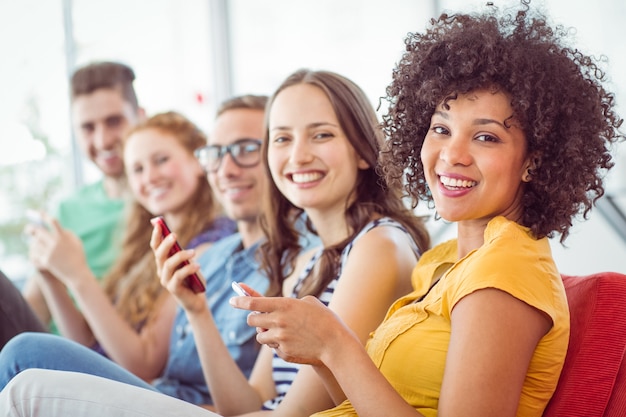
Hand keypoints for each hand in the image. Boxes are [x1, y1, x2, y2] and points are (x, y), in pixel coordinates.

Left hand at [25, 212, 88, 285]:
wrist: (78, 274)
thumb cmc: (78, 257)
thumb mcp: (76, 242)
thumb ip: (67, 233)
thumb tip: (55, 228)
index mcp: (64, 237)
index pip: (53, 222)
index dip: (45, 216)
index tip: (39, 213)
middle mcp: (55, 244)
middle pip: (38, 232)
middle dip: (31, 228)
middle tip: (28, 229)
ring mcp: (50, 253)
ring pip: (34, 244)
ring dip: (34, 243)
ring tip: (35, 244)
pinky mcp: (46, 262)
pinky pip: (34, 255)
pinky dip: (34, 255)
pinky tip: (35, 255)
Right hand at [150, 220, 205, 312]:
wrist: (197, 300)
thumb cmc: (193, 279)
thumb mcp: (189, 263)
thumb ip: (182, 253)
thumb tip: (176, 239)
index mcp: (163, 263)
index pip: (156, 247)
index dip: (156, 236)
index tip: (158, 223)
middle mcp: (161, 271)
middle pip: (159, 255)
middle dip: (166, 243)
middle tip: (175, 235)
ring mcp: (165, 280)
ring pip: (168, 265)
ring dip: (181, 256)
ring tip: (193, 252)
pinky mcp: (173, 289)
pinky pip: (178, 276)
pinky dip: (188, 269)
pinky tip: (197, 265)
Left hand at [230, 294, 356, 365]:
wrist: (336, 344)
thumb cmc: (325, 319)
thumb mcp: (309, 302)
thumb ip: (288, 303)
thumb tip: (273, 308)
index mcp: (284, 305)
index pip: (253, 303)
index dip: (240, 301)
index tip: (232, 300)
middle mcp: (279, 322)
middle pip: (252, 320)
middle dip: (254, 319)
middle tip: (260, 318)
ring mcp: (280, 339)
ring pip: (260, 337)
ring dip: (265, 334)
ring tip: (281, 331)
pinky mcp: (283, 353)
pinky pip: (273, 348)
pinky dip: (279, 345)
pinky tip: (293, 342)